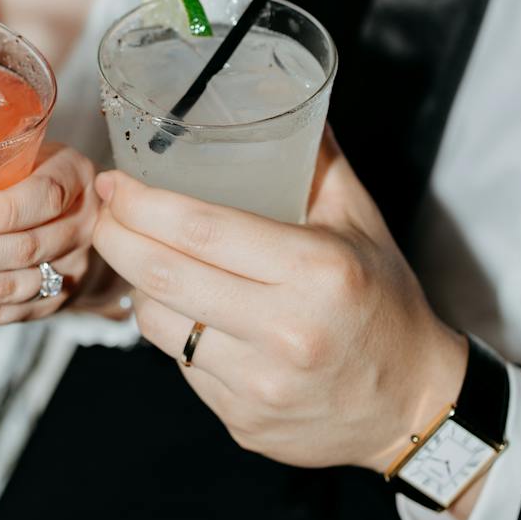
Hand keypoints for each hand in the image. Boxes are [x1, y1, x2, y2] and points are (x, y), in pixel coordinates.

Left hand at [0, 144, 103, 330]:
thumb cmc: (35, 171)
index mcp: (74, 177)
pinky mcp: (49, 304)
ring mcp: (68, 270)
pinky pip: (1, 315)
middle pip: (19, 249)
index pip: (43, 197)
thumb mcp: (24, 148)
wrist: (84, 222)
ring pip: (7, 289)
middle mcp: (79, 227)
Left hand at [91, 130, 468, 474]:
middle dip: (115, 236)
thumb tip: (278, 98)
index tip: (115, 183)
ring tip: (146, 260)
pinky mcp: (243, 421)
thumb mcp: (361, 223)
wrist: (414, 406)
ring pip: (158, 325)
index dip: (141, 203)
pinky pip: (181, 365)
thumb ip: (316, 159)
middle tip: (105, 212)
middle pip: (162, 276)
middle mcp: (286, 331)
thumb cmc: (386, 306)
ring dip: (139, 285)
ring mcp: (260, 385)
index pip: (200, 230)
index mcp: (317, 271)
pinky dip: (175, 331)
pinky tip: (190, 311)